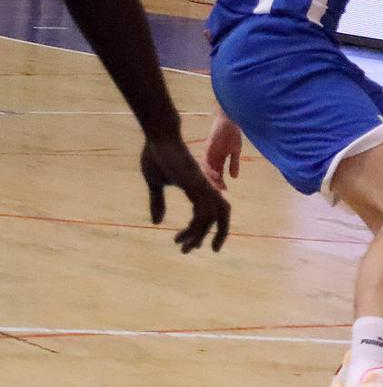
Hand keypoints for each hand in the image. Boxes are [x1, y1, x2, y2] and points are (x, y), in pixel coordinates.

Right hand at [141, 136, 230, 252]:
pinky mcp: (195, 184)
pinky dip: (196, 227)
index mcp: (199, 187)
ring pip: (211, 217)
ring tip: (185, 248)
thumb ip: (157, 202)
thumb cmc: (157, 155)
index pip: (214, 210)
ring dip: (200, 235)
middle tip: (213, 251)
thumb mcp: (155, 184)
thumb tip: (157, 222)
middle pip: (224, 214)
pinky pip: (202, 212)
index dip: (210, 226)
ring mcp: (202, 185)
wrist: (159, 135)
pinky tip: (181, 235)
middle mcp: (205, 187)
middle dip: (221, 234)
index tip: (195, 242)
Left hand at [201, 113, 242, 191]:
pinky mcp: (207, 148)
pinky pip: (206, 161)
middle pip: (210, 174)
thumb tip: (234, 177)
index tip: (225, 190)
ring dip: (211, 179)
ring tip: (218, 185)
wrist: (230, 120)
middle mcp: (211, 158)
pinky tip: (217, 174)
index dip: (220, 183)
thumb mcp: (236, 151)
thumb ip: (234, 163)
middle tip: (218, 192)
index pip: (217, 174)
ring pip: (206, 170)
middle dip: (214, 183)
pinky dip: (210, 169)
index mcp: (218, 159)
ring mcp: (208, 153)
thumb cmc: (233, 133)